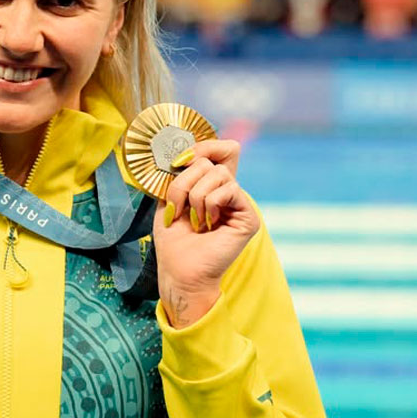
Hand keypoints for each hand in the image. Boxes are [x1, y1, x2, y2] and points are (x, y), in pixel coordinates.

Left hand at [153, 139, 259, 327]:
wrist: (179, 270)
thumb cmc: (172, 239)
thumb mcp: (168, 198)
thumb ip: (179, 173)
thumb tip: (185, 152)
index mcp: (210, 185)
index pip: (220, 149)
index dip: (202, 147)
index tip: (178, 161)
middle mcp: (227, 191)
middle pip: (210, 161)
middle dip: (184, 182)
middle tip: (178, 207)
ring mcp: (239, 203)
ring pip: (218, 173)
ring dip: (195, 196)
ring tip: (194, 220)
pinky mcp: (248, 216)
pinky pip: (229, 189)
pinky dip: (210, 204)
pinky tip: (208, 224)